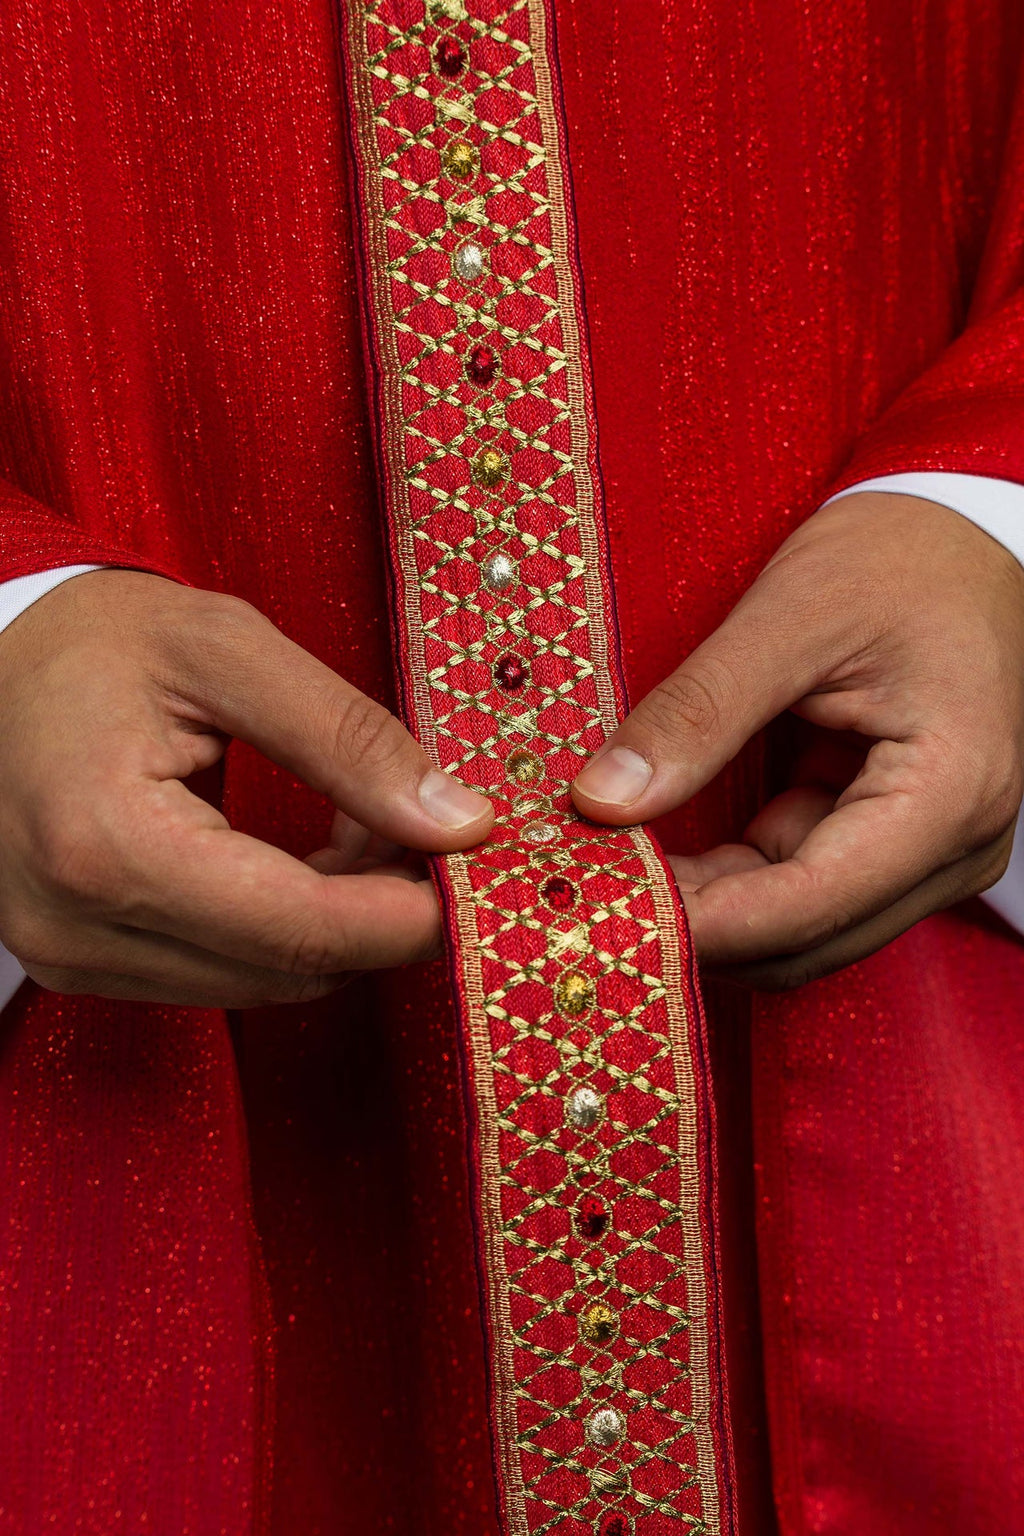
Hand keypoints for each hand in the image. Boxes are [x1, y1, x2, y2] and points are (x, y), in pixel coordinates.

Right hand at [0, 571, 491, 1006]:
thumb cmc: (97, 641)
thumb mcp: (228, 651)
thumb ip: (349, 738)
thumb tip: (458, 823)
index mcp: (107, 844)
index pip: (303, 929)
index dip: (409, 914)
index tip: (473, 865)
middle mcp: (75, 926)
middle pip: (289, 970)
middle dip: (378, 912)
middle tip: (418, 822)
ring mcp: (67, 956)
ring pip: (261, 985)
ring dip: (332, 923)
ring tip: (351, 826)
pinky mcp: (75, 963)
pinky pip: (219, 975)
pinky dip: (280, 928)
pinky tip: (295, 860)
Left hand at [572, 493, 1023, 987]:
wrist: (965, 534)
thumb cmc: (898, 557)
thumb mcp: (789, 616)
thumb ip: (697, 713)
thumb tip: (602, 800)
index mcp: (948, 794)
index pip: (807, 905)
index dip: (700, 922)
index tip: (602, 905)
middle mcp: (955, 847)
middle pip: (807, 939)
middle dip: (698, 925)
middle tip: (590, 890)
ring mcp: (933, 852)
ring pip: (801, 927)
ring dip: (711, 908)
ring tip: (615, 870)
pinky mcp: (897, 840)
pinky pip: (804, 887)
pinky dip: (733, 880)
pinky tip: (664, 854)